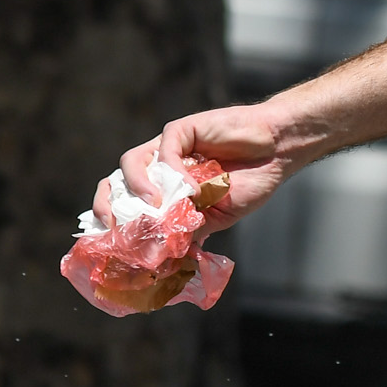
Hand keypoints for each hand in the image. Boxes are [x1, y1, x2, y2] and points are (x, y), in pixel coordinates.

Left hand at [97, 104, 293, 233]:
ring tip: (154, 205)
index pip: (125, 203)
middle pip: (116, 182)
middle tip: (116, 225)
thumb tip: (166, 256)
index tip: (110, 243)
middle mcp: (158, 167)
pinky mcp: (181, 131)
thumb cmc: (252, 180)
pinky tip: (192, 188)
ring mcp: (168, 147)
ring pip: (130, 163)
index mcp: (164, 189)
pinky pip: (165, 150)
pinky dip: (173, 171)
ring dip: (138, 187)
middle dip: (108, 204)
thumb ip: (191, 228)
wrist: (278, 152)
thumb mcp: (218, 215)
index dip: (114, 221)